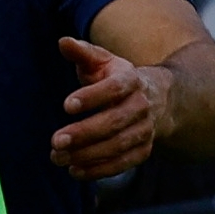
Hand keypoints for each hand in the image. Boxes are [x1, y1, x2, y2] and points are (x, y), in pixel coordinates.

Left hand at [53, 36, 172, 179]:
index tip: (66, 105)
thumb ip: (82, 53)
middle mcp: (142, 107)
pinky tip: (75, 171)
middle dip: (84, 133)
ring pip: (119, 145)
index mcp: (132, 80)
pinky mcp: (143, 150)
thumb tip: (63, 42)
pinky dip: (100, 170)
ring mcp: (145, 130)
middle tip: (56, 140)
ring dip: (88, 154)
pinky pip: (124, 163)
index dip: (92, 97)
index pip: (114, 88)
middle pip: (115, 122)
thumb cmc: (118, 78)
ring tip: (58, 157)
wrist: (158, 98)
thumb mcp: (103, 61)